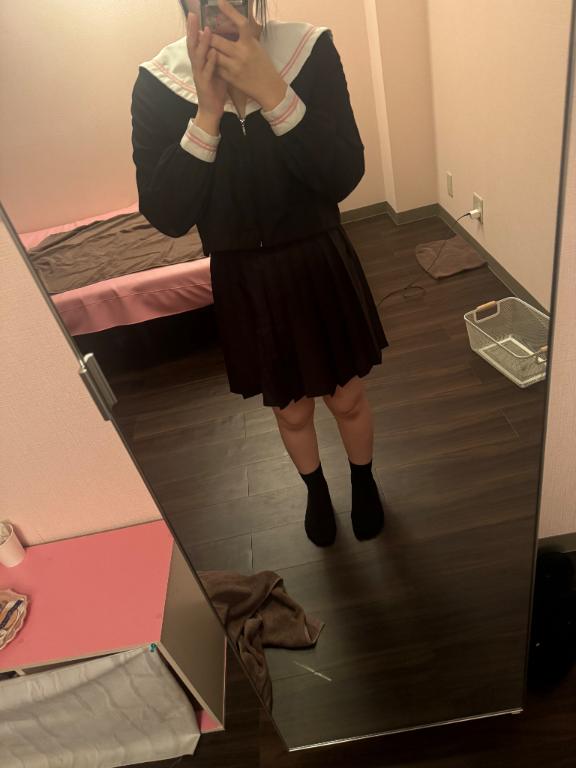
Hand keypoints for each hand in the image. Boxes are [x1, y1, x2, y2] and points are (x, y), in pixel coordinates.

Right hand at [186, 11, 227, 127]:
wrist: (211, 110)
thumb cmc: (215, 90)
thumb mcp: (217, 69)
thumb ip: (217, 57)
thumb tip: (222, 42)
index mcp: (199, 62)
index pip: (195, 42)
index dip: (193, 29)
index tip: (194, 15)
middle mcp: (197, 66)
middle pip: (192, 45)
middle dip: (192, 30)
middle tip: (192, 15)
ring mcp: (199, 75)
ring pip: (198, 56)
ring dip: (202, 43)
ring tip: (206, 29)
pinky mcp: (204, 85)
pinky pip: (207, 71)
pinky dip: (210, 61)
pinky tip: (213, 53)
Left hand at [209, 0, 286, 110]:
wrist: (268, 87)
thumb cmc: (263, 64)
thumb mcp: (256, 47)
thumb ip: (245, 37)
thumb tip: (234, 24)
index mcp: (250, 43)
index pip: (240, 23)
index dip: (230, 11)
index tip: (220, 2)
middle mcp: (242, 53)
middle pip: (217, 40)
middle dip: (207, 36)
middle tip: (200, 31)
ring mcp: (235, 67)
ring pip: (214, 54)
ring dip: (207, 49)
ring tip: (202, 45)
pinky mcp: (231, 78)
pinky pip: (216, 68)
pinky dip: (212, 63)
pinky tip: (209, 60)